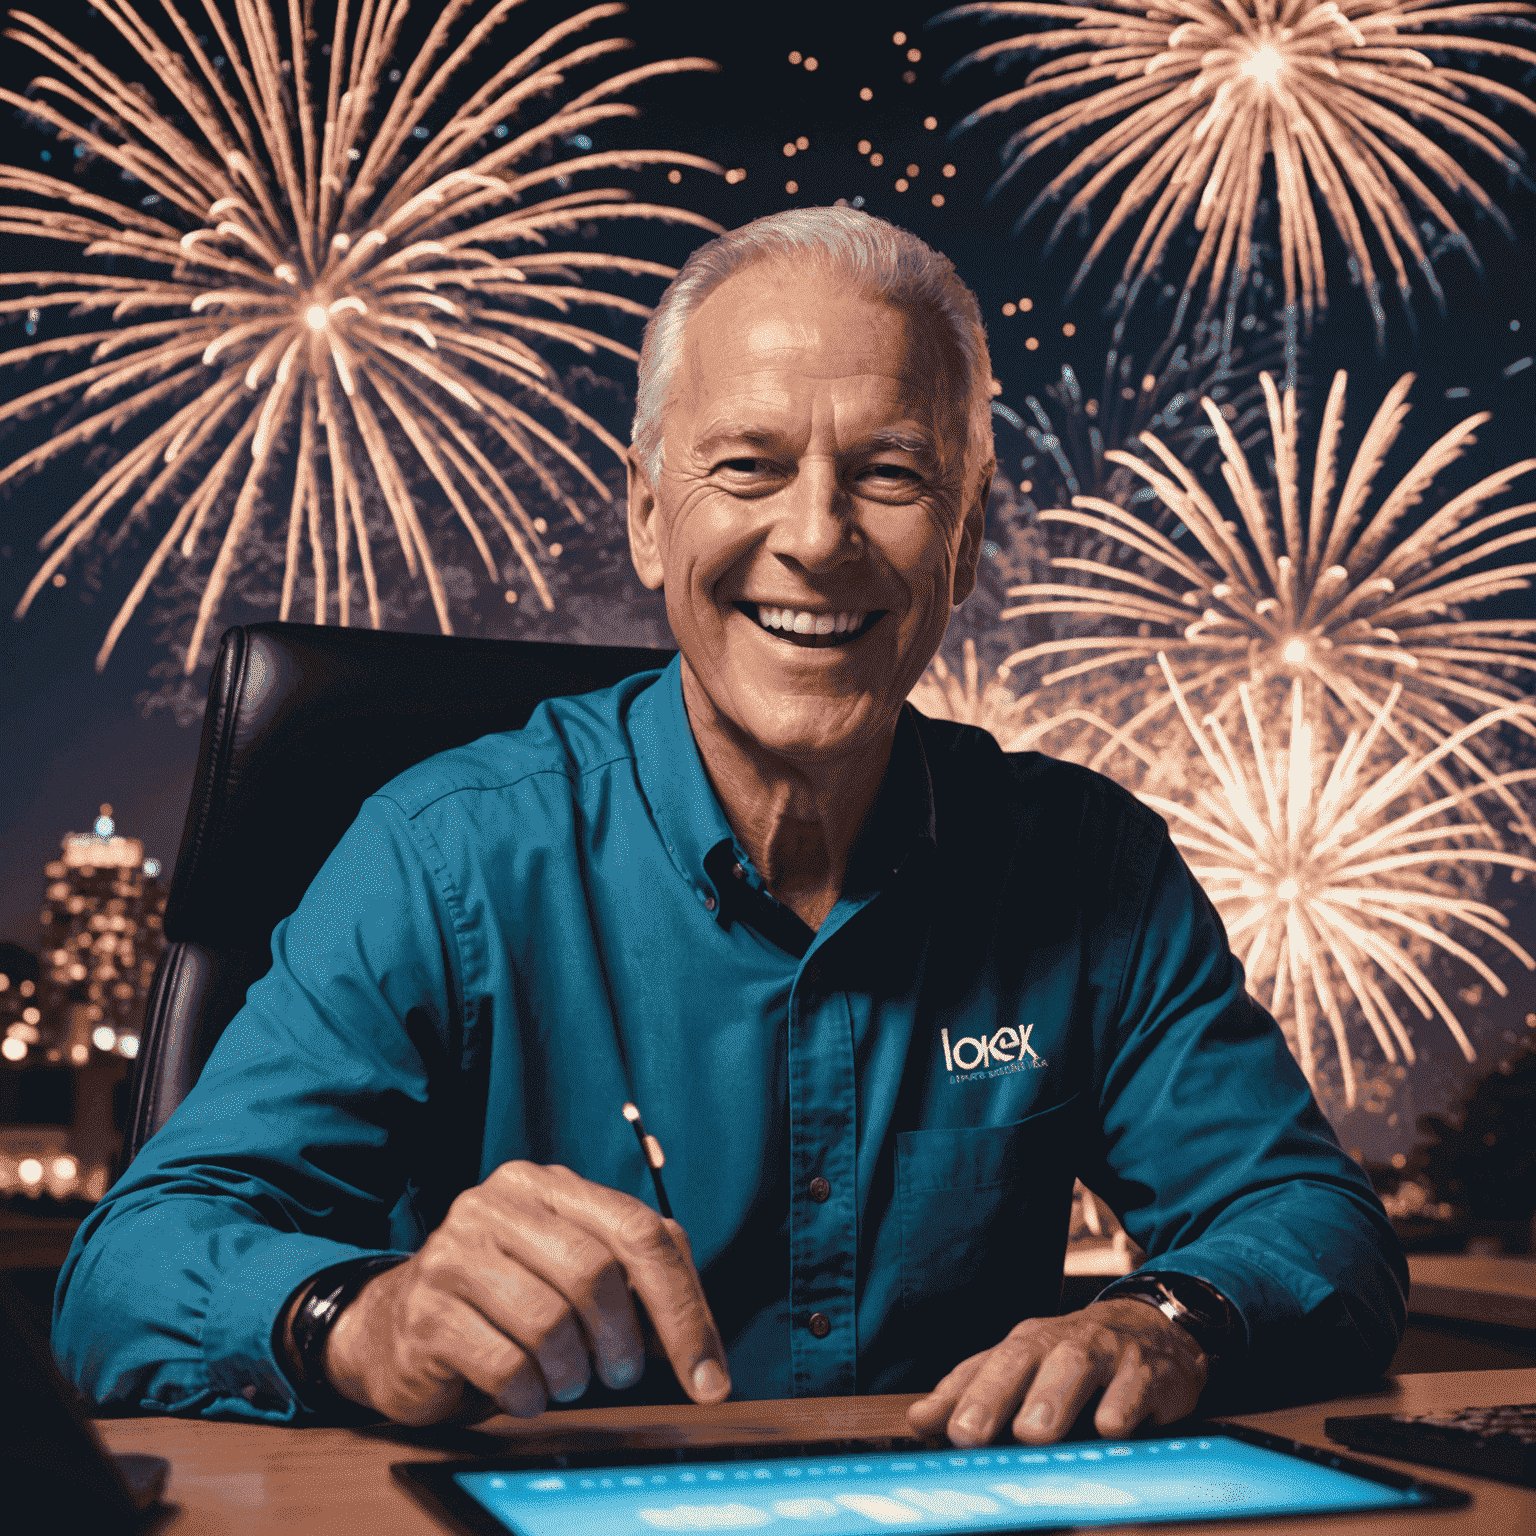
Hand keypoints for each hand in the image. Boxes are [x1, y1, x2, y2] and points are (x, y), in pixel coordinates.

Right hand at [317, 1161, 730, 1424]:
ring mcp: (455, 1251)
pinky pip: (505, 1363)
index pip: (640, 1230)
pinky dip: (530, 1394)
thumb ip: (637, 1283)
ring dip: (574, 1373)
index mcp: (549, 1185)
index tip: (710, 1376)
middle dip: (624, 1342)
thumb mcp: (572, 1273)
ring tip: (566, 1381)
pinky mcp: (426, 1309)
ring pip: (551, 1321)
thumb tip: (703, 1349)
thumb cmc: (505, 1301)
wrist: (394, 1326)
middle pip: (596, 1271)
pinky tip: (526, 1393)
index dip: (684, 1308)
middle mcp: (500, 1204)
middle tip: (621, 1376)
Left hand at [907, 1297, 1208, 1446]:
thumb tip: (918, 1420)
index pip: (984, 1366)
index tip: (926, 1425)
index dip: (954, 1396)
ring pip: (1075, 1367)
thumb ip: (975, 1392)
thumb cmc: (1075, 1358)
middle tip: (968, 1433)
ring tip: (1032, 1433)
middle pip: (1021, 1360)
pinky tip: (1110, 1428)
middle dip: (993, 1396)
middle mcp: (1060, 1342)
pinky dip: (1122, 1409)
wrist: (1154, 1328)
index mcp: (1025, 1344)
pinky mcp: (1149, 1372)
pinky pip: (1134, 1389)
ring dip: (1052, 1399)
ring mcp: (1106, 1352)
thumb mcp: (1027, 1369)